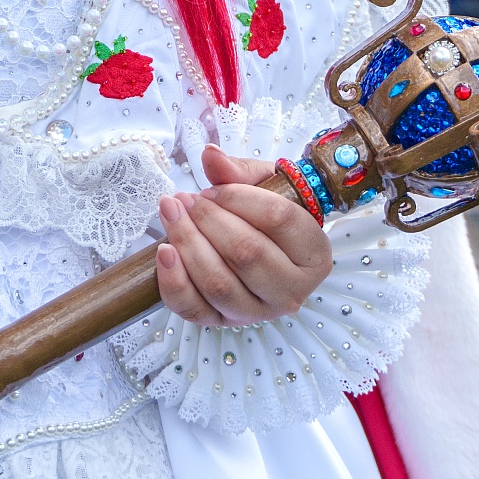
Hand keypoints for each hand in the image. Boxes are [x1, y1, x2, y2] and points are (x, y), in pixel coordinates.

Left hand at [154, 145, 333, 325]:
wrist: (262, 249)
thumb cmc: (268, 215)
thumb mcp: (263, 186)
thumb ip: (238, 171)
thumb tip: (210, 155)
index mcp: (314, 255)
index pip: (279, 220)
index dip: (239, 198)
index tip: (213, 189)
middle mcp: (292, 291)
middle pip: (247, 253)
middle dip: (209, 220)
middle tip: (186, 199)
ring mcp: (258, 313)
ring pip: (218, 283)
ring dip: (187, 242)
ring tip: (171, 213)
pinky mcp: (224, 324)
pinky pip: (194, 309)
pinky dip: (173, 281)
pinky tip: (164, 251)